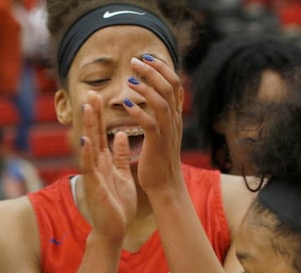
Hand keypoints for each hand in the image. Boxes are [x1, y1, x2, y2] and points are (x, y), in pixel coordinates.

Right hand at [80, 90, 136, 242]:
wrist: (115, 228)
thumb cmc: (118, 204)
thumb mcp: (123, 174)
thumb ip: (121, 155)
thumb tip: (123, 134)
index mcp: (104, 161)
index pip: (101, 133)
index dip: (99, 115)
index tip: (99, 95)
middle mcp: (96, 164)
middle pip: (93, 134)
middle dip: (92, 114)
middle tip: (90, 92)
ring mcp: (93, 174)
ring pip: (89, 147)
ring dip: (87, 127)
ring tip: (87, 108)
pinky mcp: (93, 186)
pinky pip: (89, 168)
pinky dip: (87, 154)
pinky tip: (86, 141)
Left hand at [124, 55, 183, 195]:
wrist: (165, 187)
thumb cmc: (159, 162)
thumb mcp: (163, 134)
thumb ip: (160, 116)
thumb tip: (153, 100)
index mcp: (175, 118)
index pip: (174, 85)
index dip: (162, 68)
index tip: (147, 58)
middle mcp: (174, 122)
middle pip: (169, 87)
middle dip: (152, 70)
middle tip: (135, 60)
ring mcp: (167, 132)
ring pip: (162, 102)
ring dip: (145, 87)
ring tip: (130, 78)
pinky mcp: (157, 144)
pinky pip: (150, 123)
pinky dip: (138, 111)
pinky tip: (126, 104)